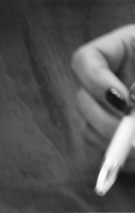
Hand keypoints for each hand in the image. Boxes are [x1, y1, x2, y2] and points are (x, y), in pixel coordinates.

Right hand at [73, 25, 134, 173]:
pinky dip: (120, 161)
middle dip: (105, 122)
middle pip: (82, 99)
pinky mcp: (121, 138)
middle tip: (133, 137)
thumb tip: (124, 103)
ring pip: (90, 129)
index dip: (95, 82)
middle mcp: (113, 79)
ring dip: (112, 145)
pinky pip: (105, 151)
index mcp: (124, 50)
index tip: (124, 103)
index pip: (85, 61)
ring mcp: (115, 111)